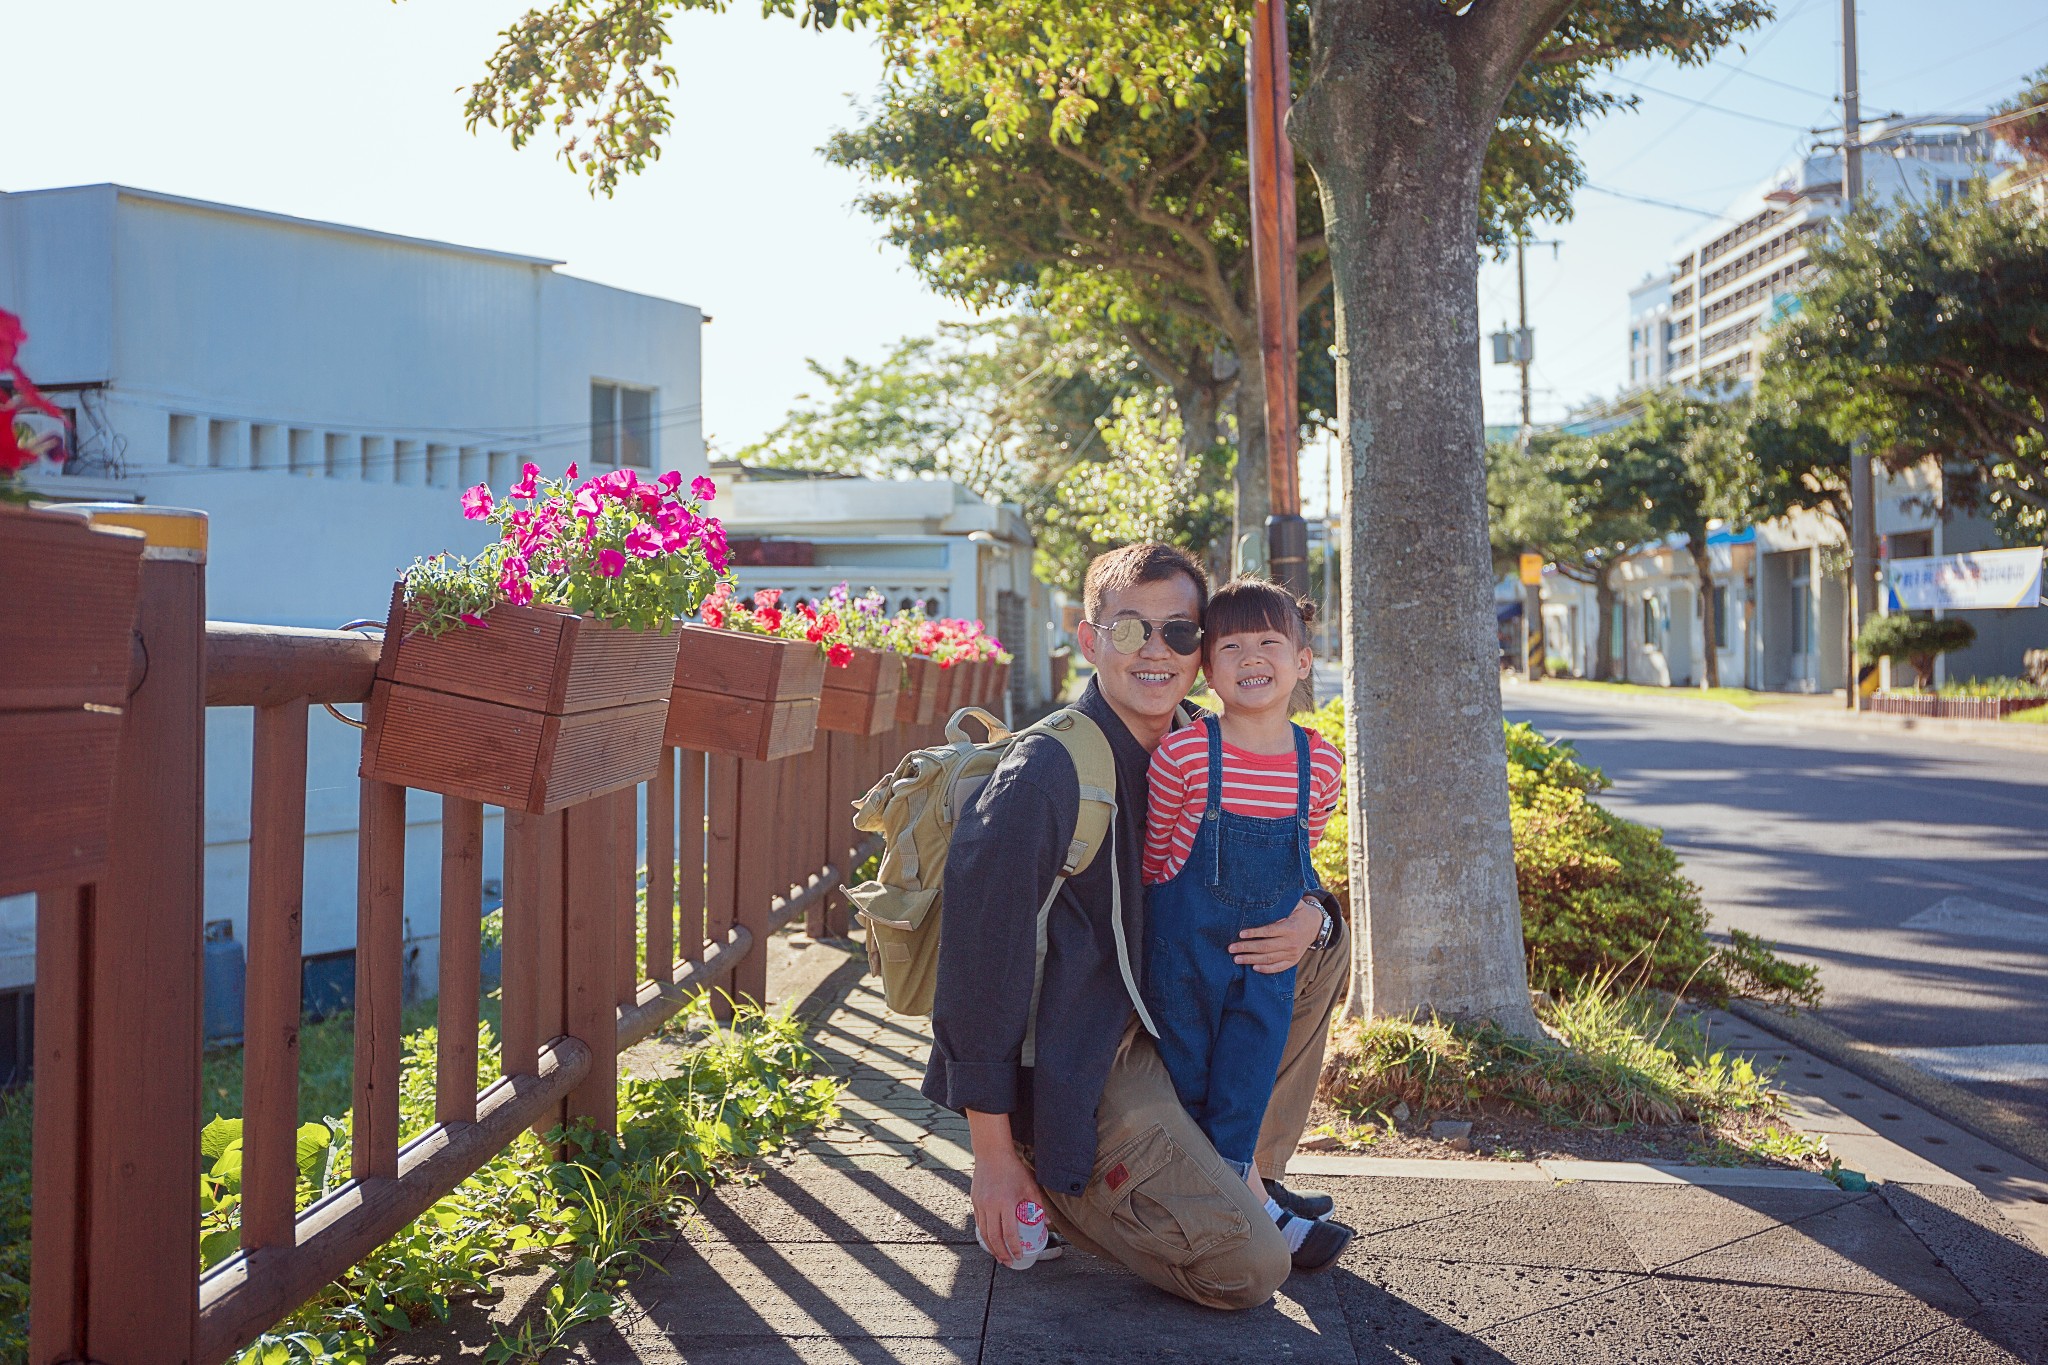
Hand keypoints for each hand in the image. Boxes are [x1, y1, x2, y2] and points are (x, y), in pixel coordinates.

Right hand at [967, 1111, 1042, 1266]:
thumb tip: (1047, 1222)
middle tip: (1009, 1262)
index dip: (1014, 1248)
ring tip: (999, 1256)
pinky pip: (979, 1223)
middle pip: (994, 1238)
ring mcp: (981, 1205)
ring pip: (984, 1233)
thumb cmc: (1013, 1169)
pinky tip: (991, 1240)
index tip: (1019, 1256)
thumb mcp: (1030, 1186)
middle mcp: (991, 1206)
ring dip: (991, 1247)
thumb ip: (1038, 1205)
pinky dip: (984, 1235)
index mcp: (1006, 1203)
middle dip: (1002, 1253)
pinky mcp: (975, 1202)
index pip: (1009, 1233)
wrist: (992, 1154)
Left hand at [1229, 896, 1323, 973]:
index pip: (1269, 931)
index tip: (1240, 934)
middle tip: (1231, 948)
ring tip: (1237, 959)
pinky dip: (1266, 969)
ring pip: (1269, 959)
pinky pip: (1278, 967)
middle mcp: (1291, 943)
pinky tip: (1253, 968)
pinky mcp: (1293, 961)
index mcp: (1289, 928)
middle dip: (1247, 948)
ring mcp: (1292, 954)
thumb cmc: (1301, 913)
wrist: (1317, 926)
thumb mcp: (1294, 904)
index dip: (1254, 933)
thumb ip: (1281, 904)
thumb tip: (1264, 899)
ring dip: (1251, 960)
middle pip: (1265, 947)